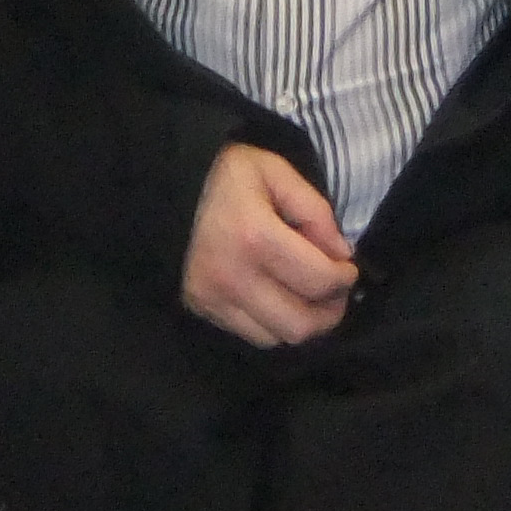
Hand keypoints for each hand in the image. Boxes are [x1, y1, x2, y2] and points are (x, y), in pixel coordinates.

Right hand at [182, 144, 356, 347]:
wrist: (161, 187)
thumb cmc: (223, 174)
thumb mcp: (274, 172)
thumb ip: (314, 210)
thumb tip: (341, 254)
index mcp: (255, 237)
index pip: (317, 281)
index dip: (344, 280)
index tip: (348, 269)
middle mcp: (233, 277)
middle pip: (299, 325)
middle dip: (329, 313)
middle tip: (335, 292)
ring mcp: (213, 298)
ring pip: (276, 338)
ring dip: (302, 323)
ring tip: (308, 298)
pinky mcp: (201, 308)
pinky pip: (250, 335)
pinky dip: (273, 324)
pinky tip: (277, 299)